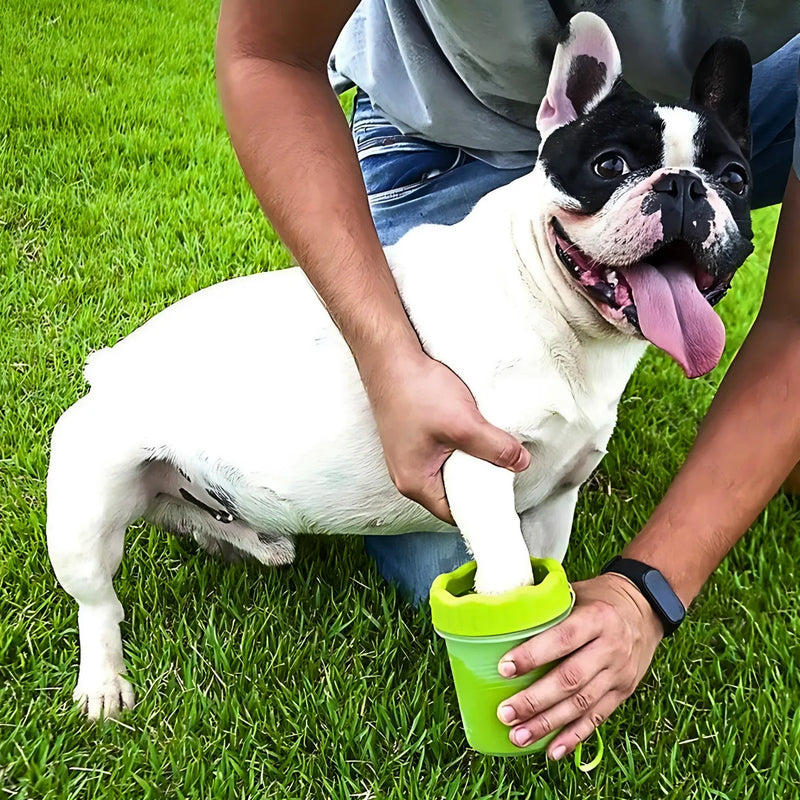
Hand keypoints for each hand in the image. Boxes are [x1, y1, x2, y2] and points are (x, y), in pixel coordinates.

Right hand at [363, 349, 529, 522]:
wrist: (390, 357)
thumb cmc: (415, 391)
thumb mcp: (463, 424)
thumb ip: (494, 447)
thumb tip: (521, 463)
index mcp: (414, 483)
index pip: (455, 512)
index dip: (482, 508)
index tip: (506, 497)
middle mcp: (408, 474)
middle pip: (452, 492)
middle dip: (479, 483)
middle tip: (504, 470)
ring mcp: (409, 455)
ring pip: (449, 471)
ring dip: (470, 462)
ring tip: (491, 450)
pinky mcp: (414, 437)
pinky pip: (442, 454)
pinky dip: (460, 448)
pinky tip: (474, 433)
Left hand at [495, 573, 664, 758]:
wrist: (646, 608)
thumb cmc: (601, 598)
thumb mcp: (578, 591)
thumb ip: (548, 607)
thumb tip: (503, 615)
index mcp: (596, 618)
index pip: (561, 639)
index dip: (533, 655)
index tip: (504, 668)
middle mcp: (610, 648)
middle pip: (570, 679)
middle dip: (535, 700)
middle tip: (506, 713)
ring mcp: (619, 674)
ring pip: (581, 704)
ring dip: (548, 724)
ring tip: (519, 736)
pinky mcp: (623, 692)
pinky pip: (597, 718)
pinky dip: (574, 737)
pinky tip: (552, 751)